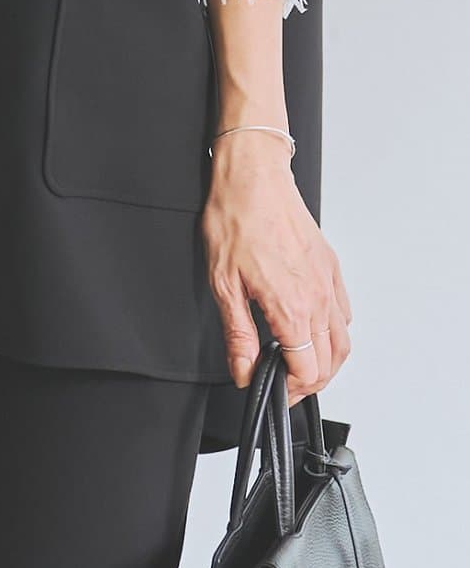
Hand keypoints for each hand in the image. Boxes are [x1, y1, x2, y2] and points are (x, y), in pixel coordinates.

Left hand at [202, 129, 352, 407]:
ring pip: (343, 339)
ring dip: (326, 360)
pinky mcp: (330, 266)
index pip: (307, 369)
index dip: (290, 388)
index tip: (274, 389)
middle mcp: (318, 298)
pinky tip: (314, 327)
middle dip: (310, 380)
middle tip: (286, 383)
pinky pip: (344, 310)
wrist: (253, 179)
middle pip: (331, 360)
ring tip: (302, 363)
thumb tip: (244, 371)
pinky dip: (334, 330)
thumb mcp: (223, 284)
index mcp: (292, 308)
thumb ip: (238, 335)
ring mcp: (328, 281)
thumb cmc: (235, 221)